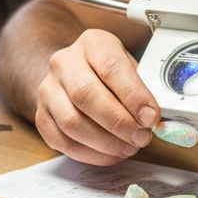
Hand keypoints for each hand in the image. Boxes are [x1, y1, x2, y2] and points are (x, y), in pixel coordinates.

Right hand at [35, 29, 160, 165]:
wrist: (73, 74)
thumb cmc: (110, 73)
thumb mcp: (131, 68)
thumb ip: (143, 89)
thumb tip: (156, 118)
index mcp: (92, 43)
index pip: (111, 67)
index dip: (133, 95)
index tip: (151, 117)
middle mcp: (64, 62)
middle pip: (86, 95)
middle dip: (119, 122)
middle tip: (141, 137)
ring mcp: (48, 90)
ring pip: (72, 123)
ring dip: (106, 143)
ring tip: (129, 147)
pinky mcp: (41, 116)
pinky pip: (64, 142)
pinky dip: (92, 154)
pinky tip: (111, 154)